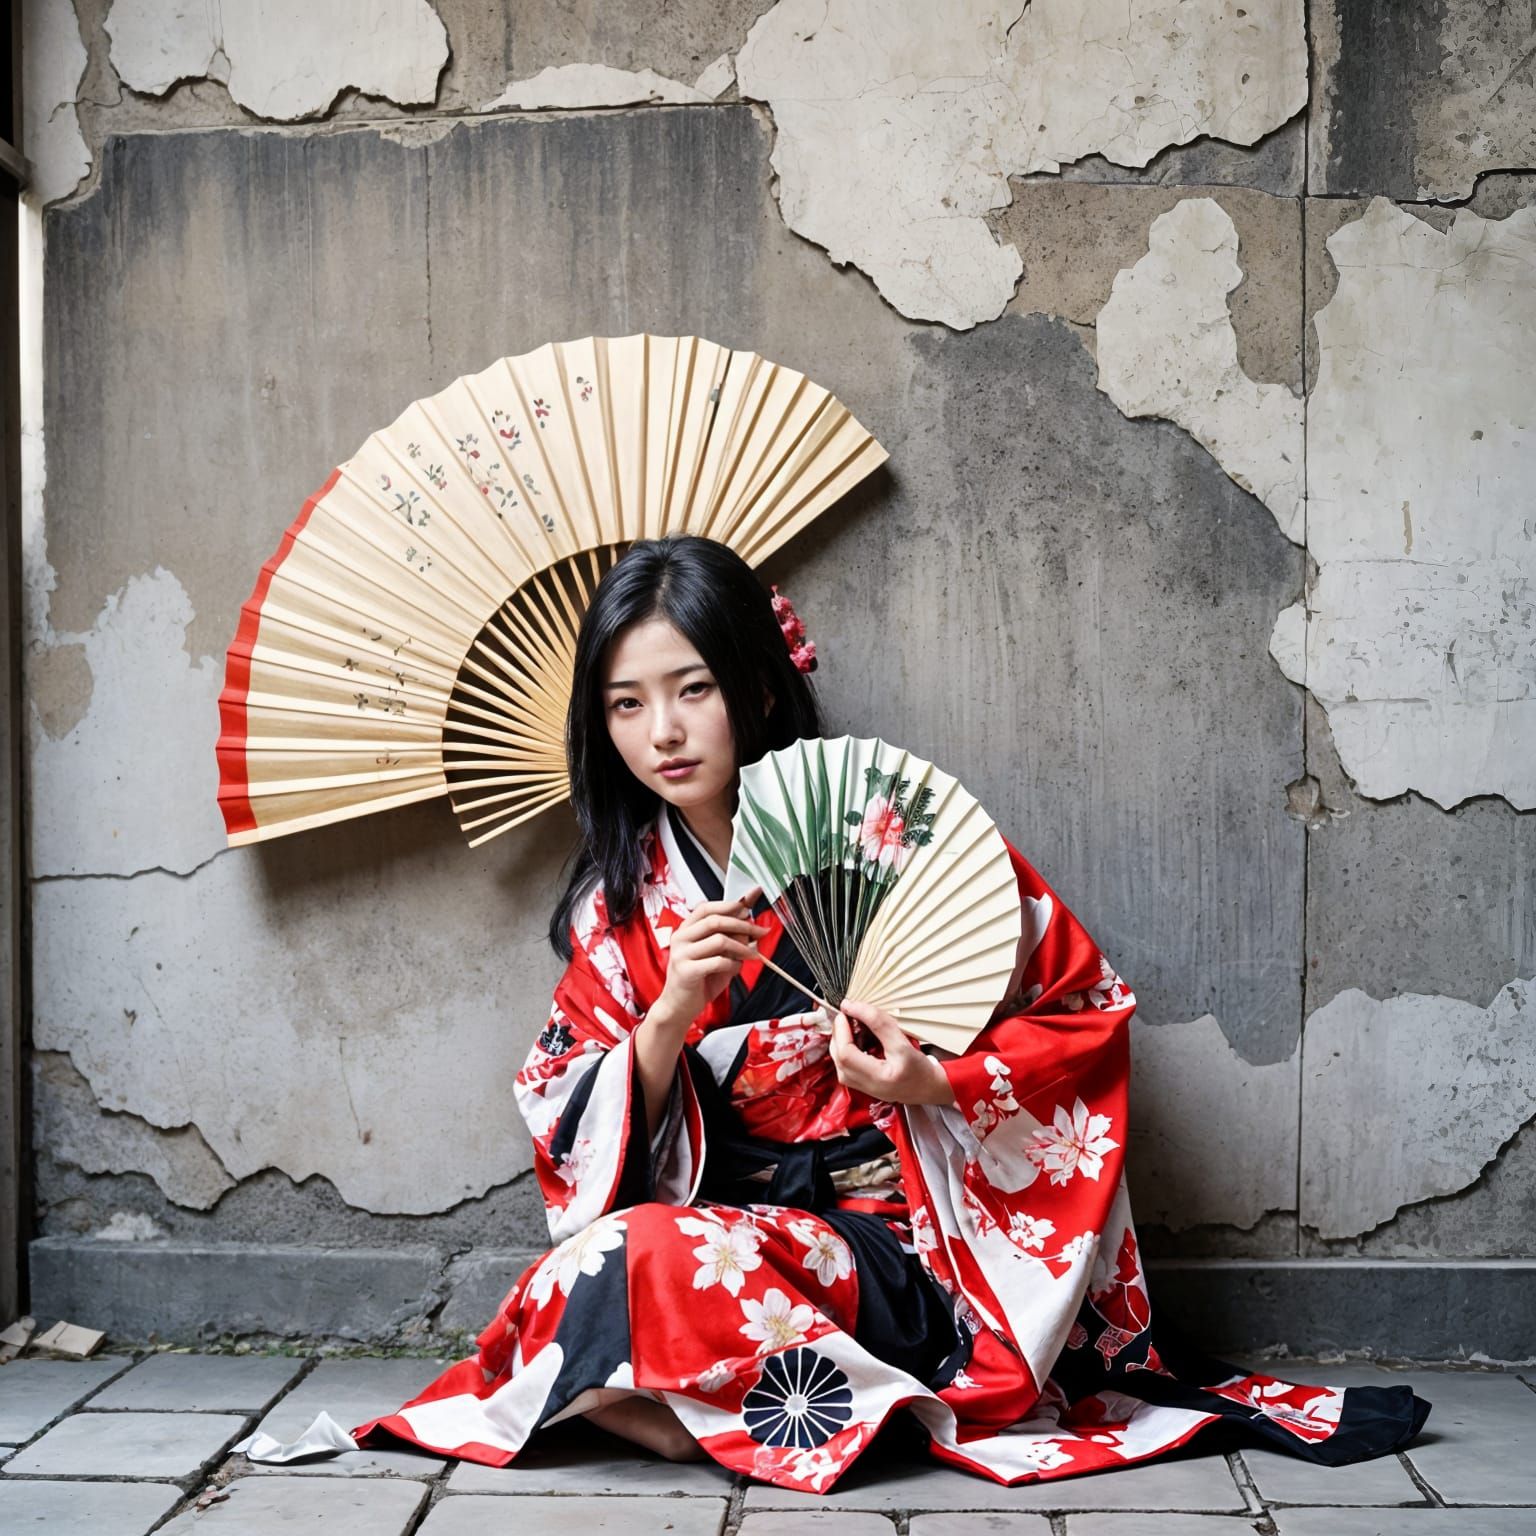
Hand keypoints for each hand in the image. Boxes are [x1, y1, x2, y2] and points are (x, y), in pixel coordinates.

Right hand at [650, 887, 766, 1030]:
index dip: (730, 903)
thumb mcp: (717, 955)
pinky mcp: (686, 971)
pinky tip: (735, 968)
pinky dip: (733, 964)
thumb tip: (751, 924)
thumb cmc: (699, 980)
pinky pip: (717, 961)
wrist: (679, 1006)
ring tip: (751, 954)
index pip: (707, 907)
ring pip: (719, 939)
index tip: (749, 903)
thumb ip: (730, 939)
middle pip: (716, 920)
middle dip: (742, 924)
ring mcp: (681, 954)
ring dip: (741, 946)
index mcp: (686, 929)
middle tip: (759, 931)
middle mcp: (681, 938)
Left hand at [829, 999, 955, 1105]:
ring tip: (851, 1024)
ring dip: (841, 1038)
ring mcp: (861, 1087)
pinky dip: (845, 1047)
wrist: (929, 1088)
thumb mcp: (903, 1043)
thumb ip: (879, 1024)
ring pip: (837, 1060)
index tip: (847, 1008)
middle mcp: (865, 1086)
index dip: (842, 1028)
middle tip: (848, 1013)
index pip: (847, 1052)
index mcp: (878, 1078)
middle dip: (839, 1031)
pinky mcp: (860, 1084)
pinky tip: (855, 1037)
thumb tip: (854, 1007)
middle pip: (837, 1056)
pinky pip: (843, 1064)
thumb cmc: (921, 1069)